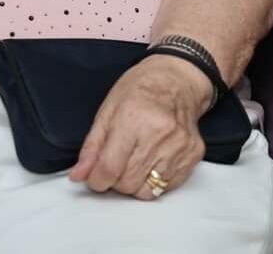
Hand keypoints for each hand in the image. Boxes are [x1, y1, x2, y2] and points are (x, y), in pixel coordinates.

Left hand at [70, 55, 211, 199]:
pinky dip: (155, 180)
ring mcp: (179, 146)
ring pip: (146, 191)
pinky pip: (166, 187)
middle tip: (118, 160)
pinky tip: (153, 159)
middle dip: (115, 179)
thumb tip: (79, 175)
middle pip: (127, 184)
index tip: (95, 175)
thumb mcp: (107, 111)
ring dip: (135, 182)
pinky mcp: (193, 155)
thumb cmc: (141, 90)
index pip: (109, 169)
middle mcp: (159, 134)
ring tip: (136, 159)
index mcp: (133, 119)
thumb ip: (92, 147)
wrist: (177, 80)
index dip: (96, 179)